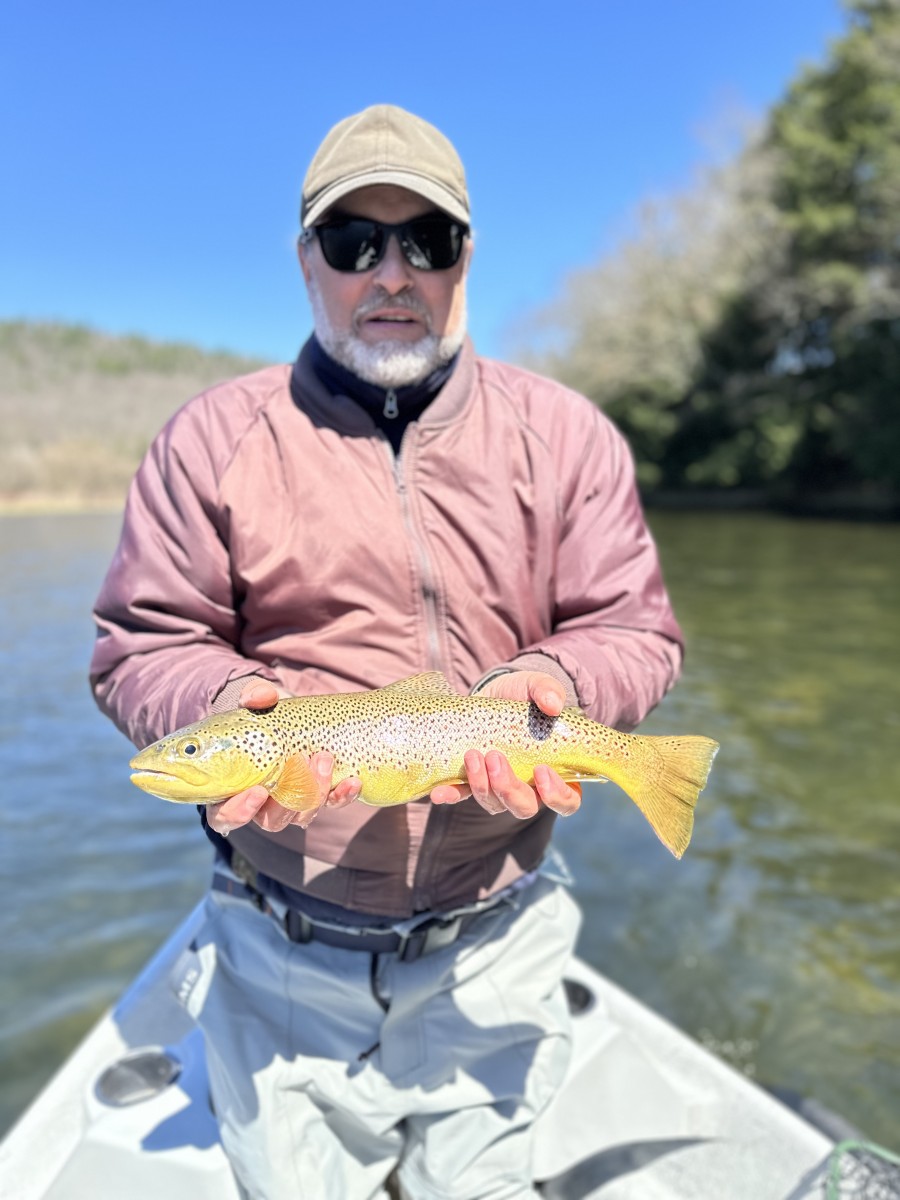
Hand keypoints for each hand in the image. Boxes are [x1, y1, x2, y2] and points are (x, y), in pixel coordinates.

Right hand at [205, 680, 361, 834]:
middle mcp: (261, 805)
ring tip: (325, 757)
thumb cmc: (260, 714)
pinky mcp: (318, 796)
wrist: (288, 715)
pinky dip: (342, 796)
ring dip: (316, 791)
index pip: (225, 816)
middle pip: (271, 820)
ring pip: (302, 814)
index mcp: (231, 789)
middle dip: (289, 799)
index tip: (259, 790)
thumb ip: (253, 696)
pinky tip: (353, 782)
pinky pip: (330, 805)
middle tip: (301, 763)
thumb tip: (263, 696)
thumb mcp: (253, 702)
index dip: (239, 811)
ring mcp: (291, 803)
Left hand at [430, 670, 581, 818]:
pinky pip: (462, 796)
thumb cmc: (526, 695)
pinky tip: (440, 792)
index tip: (542, 771)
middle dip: (509, 789)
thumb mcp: (538, 686)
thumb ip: (549, 691)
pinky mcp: (472, 780)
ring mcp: (499, 787)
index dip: (557, 795)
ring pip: (494, 804)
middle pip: (525, 807)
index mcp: (556, 772)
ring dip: (482, 785)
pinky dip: (452, 796)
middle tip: (496, 758)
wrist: (495, 692)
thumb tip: (553, 704)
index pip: (567, 799)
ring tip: (473, 754)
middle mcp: (529, 787)